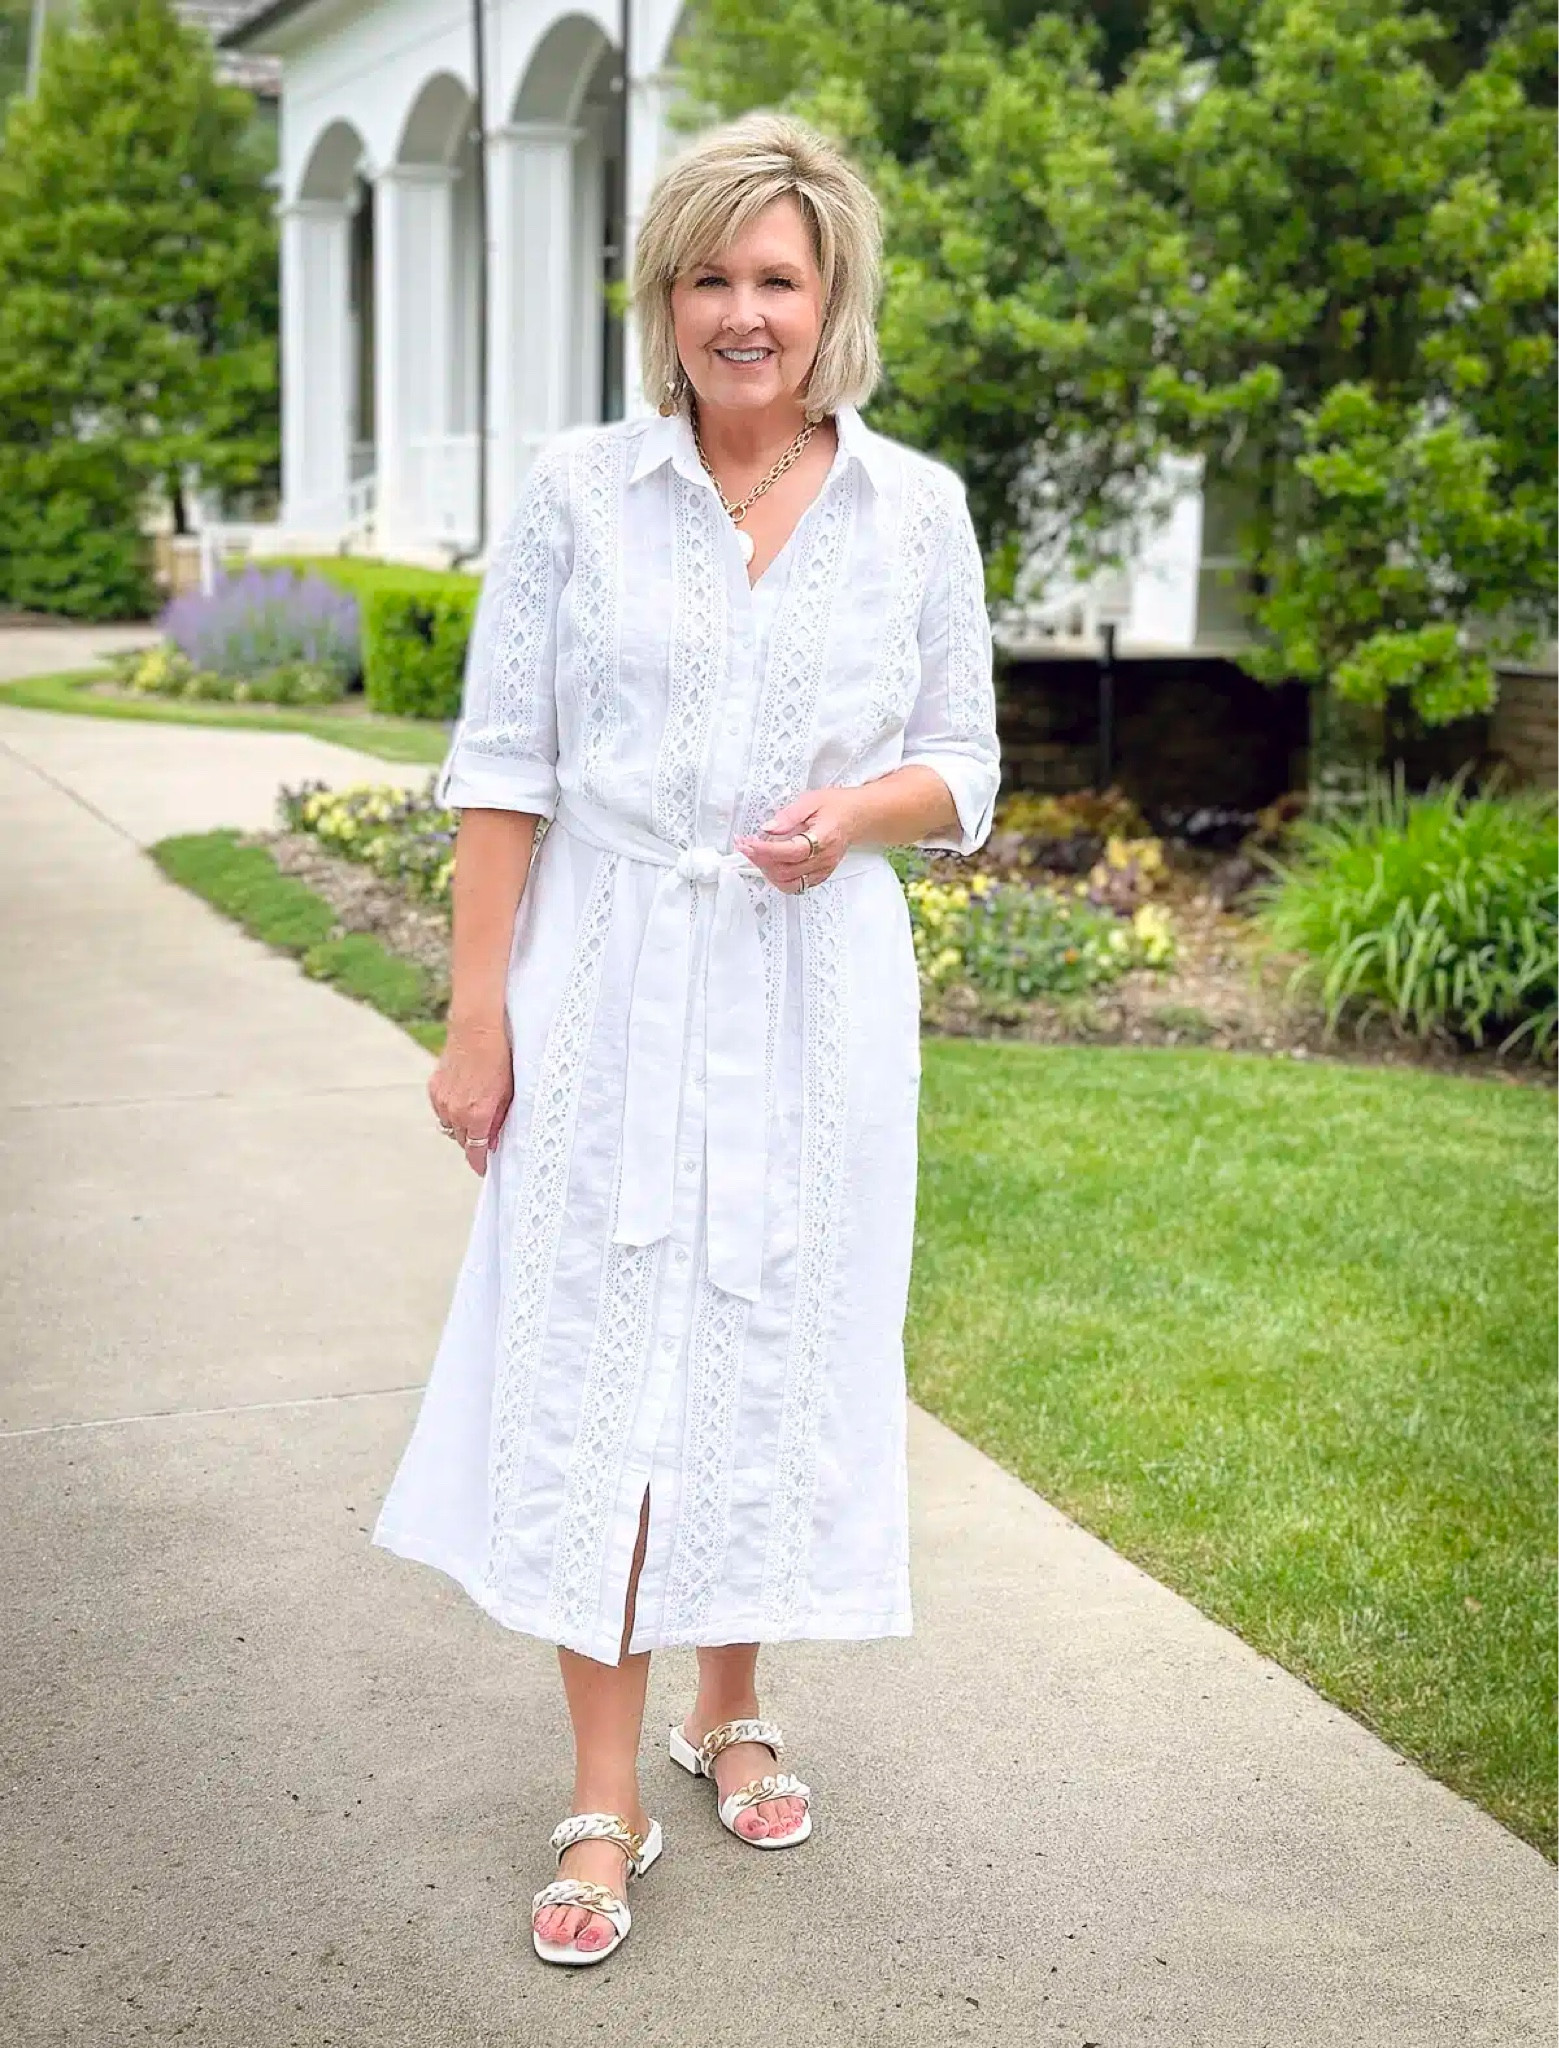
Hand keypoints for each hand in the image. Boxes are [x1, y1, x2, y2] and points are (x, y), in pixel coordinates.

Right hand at [428, 1018, 512, 1177]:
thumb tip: (493, 1140)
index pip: (475, 1153)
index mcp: (477, 1116)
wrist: (476, 1029)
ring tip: (474, 1118)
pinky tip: (463, 1101)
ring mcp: (442, 1100)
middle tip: (485, 1139)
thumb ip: (500, 1119)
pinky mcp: (434, 1088)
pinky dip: (451, 1111)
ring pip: (450, 1127)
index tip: (483, 1169)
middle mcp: (456, 1112)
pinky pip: (441, 1110)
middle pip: (462, 1141)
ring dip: (461, 1127)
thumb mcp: (508, 1092)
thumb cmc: (499, 1058)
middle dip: (473, 1144)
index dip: (480, 1164)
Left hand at [734, 788, 860, 893]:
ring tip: (756, 856)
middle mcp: (824, 858)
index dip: (766, 850)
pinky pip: (797, 886)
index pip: (791, 851)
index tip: (749, 843)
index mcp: (823, 838)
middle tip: (746, 846)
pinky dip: (779, 879)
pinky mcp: (820, 875)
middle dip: (760, 860)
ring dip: (768, 873)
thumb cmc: (837, 807)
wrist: (857, 816)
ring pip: (789, 883)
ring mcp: (822, 869)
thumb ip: (788, 815)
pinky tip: (770, 866)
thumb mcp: (811, 800)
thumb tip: (769, 828)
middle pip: (786, 870)